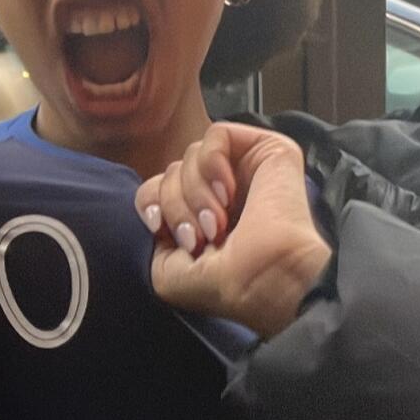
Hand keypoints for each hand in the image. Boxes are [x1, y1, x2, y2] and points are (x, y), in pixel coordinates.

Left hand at [134, 122, 332, 339]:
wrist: (265, 280)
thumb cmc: (225, 285)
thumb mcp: (167, 271)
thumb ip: (154, 234)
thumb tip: (155, 209)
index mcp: (203, 217)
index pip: (158, 188)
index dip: (151, 203)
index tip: (159, 229)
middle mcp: (224, 192)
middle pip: (172, 171)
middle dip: (175, 205)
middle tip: (198, 236)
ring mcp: (246, 170)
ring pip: (191, 154)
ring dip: (195, 192)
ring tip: (218, 223)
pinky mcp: (268, 151)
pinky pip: (218, 134)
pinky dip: (212, 164)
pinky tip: (228, 193)